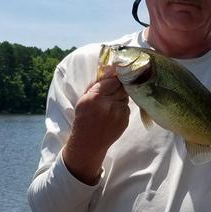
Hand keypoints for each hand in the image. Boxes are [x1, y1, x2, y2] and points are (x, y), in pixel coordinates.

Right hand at [63, 66, 129, 184]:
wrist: (89, 141)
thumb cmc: (84, 117)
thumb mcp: (84, 99)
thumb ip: (96, 85)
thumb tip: (109, 70)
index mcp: (95, 97)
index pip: (113, 80)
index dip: (114, 79)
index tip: (114, 79)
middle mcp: (108, 104)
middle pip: (121, 87)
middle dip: (118, 88)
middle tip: (112, 92)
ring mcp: (118, 113)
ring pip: (125, 97)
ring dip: (120, 98)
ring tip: (110, 106)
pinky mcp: (125, 120)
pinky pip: (126, 108)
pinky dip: (121, 108)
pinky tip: (113, 114)